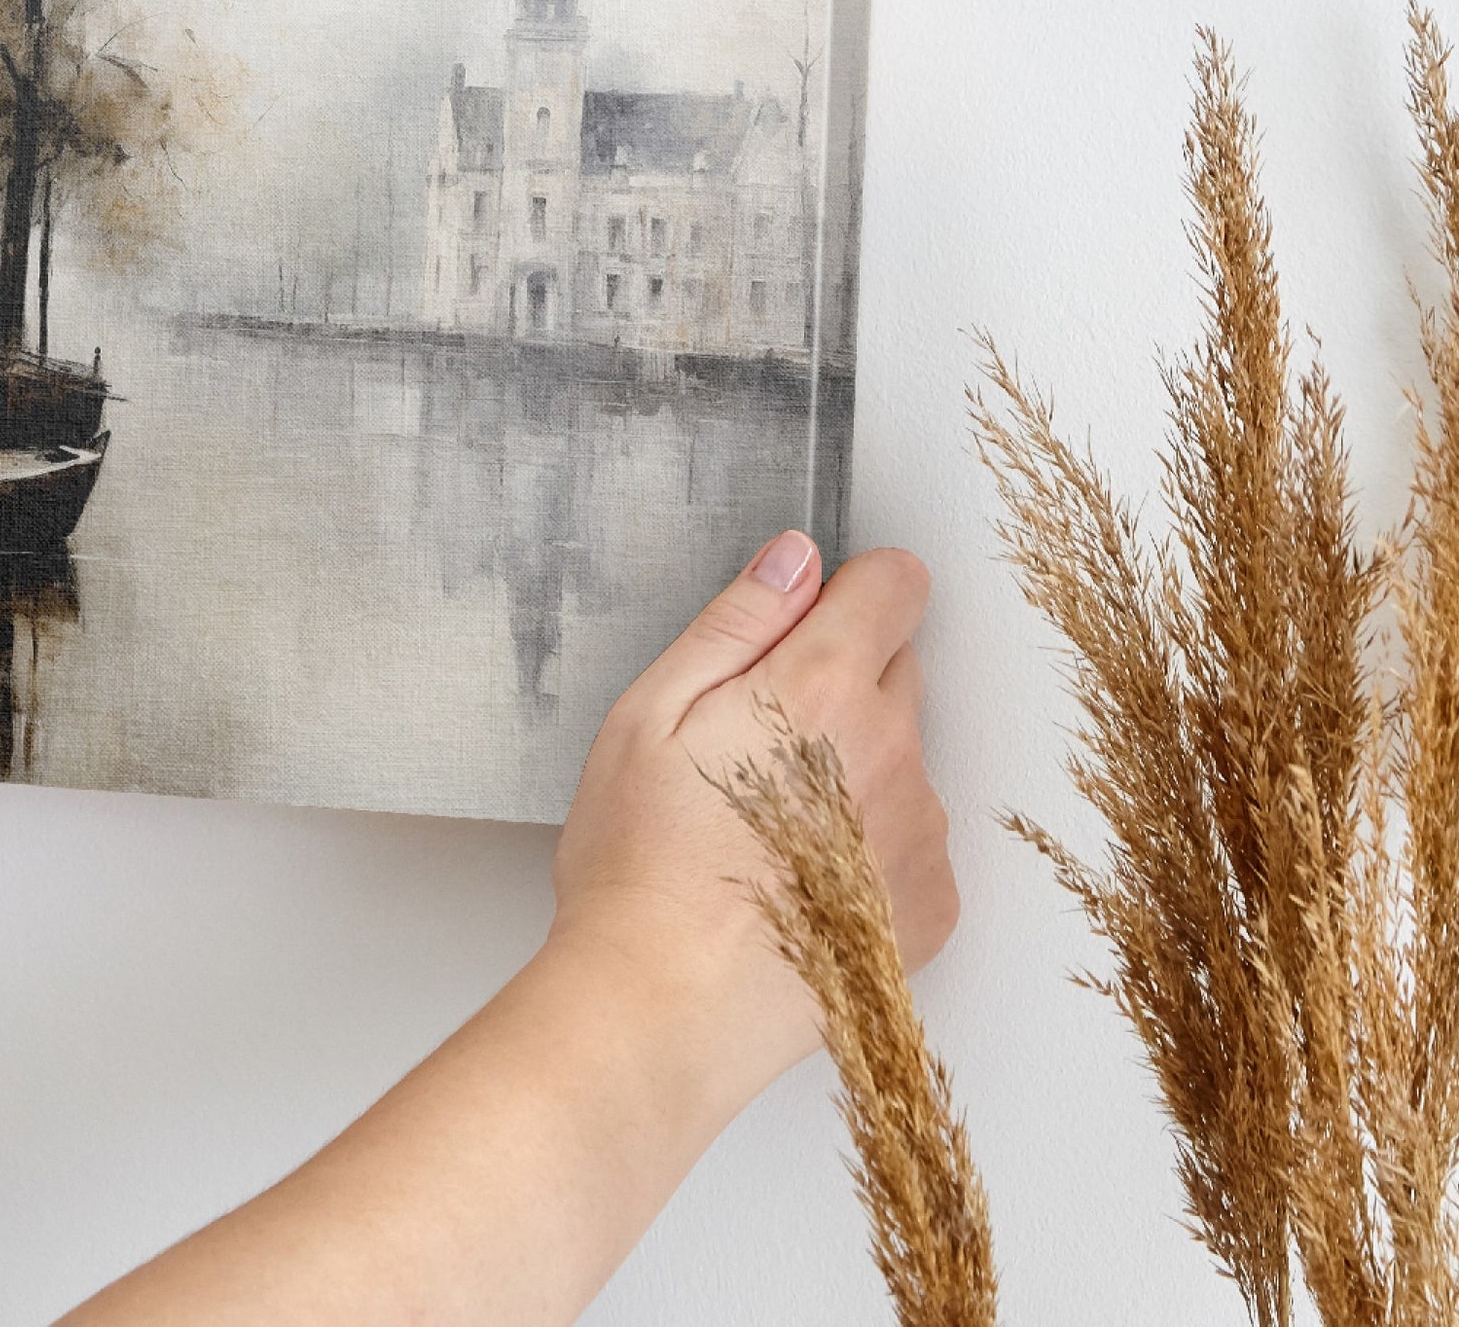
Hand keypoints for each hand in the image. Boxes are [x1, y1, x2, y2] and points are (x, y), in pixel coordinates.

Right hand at [63, 532, 958, 1326]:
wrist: (664, 1010)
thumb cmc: (641, 866)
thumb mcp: (649, 713)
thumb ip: (735, 622)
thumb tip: (796, 559)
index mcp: (822, 688)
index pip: (896, 584)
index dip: (850, 590)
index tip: (806, 623)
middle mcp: (893, 751)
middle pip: (898, 668)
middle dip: (840, 680)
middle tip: (753, 739)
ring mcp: (920, 833)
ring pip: (903, 755)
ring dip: (856, 765)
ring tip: (767, 825)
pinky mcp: (929, 906)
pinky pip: (914, 838)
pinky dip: (872, 845)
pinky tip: (799, 878)